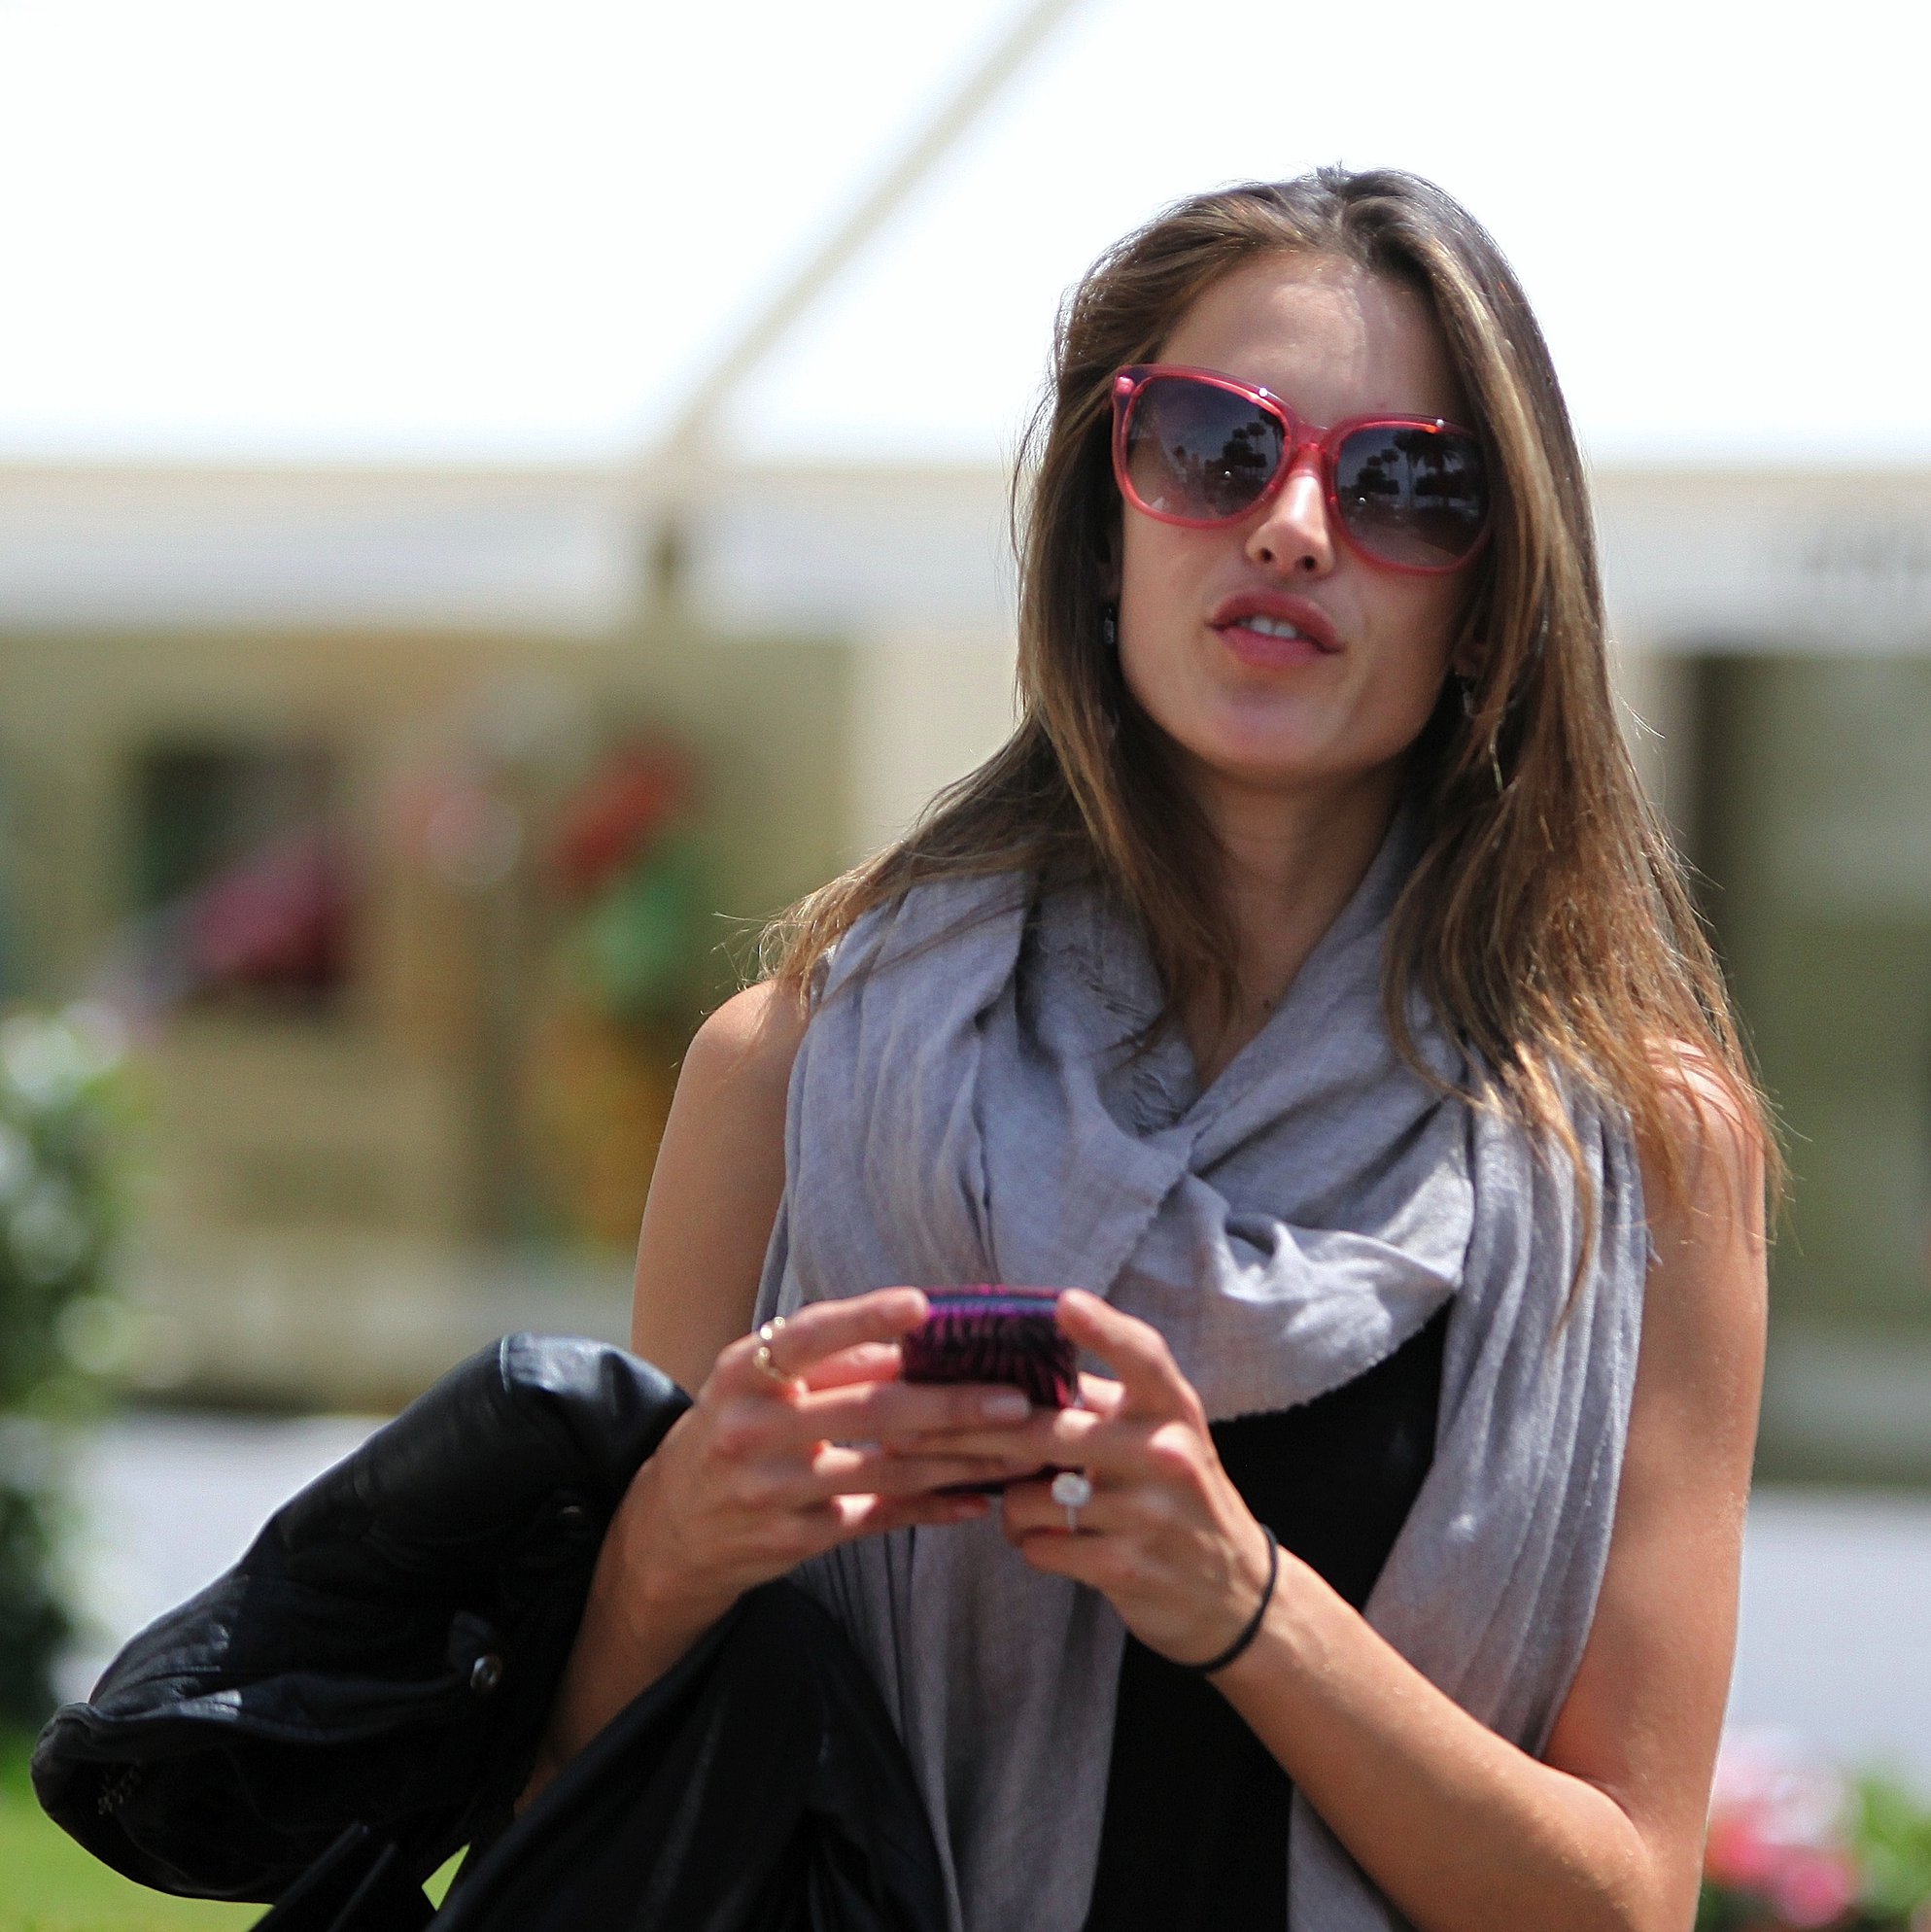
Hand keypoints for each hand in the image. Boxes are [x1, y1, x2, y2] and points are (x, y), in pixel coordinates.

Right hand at [603, 1288, 1043, 1649]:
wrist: (668, 1530)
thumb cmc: (732, 1431)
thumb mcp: (754, 1384)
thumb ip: (825, 1361)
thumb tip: (913, 1338)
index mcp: (743, 1373)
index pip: (809, 1337)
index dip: (866, 1319)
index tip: (923, 1306)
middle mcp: (753, 1429)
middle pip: (868, 1411)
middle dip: (951, 1405)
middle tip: (1016, 1400)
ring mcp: (774, 1490)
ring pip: (885, 1469)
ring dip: (960, 1459)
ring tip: (1020, 1449)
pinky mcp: (795, 1539)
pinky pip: (877, 1517)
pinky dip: (930, 1507)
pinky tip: (976, 1500)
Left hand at [938, 1289, 1273, 1666]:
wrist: (1234, 1594)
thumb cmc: (1175, 1494)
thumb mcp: (1158, 1435)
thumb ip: (1101, 1400)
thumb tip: (1012, 1364)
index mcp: (1171, 1408)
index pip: (1142, 1356)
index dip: (1103, 1328)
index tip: (1064, 1303)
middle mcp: (1165, 1453)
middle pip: (1042, 1432)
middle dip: (968, 1434)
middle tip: (912, 1431)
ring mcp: (1148, 1513)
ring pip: (1028, 1498)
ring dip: (1009, 1507)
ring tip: (1024, 1507)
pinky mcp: (1127, 1566)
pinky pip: (1039, 1546)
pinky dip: (1030, 1543)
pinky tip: (1049, 1541)